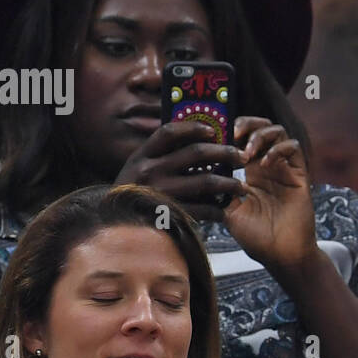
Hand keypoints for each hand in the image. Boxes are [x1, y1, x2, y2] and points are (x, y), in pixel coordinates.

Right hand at [114, 121, 245, 220]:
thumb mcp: (137, 171)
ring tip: (241, 187)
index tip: (213, 130)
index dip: (194, 127)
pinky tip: (223, 210)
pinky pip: (203, 209)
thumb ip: (159, 157)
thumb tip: (196, 142)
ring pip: (207, 181)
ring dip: (229, 183)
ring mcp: (161, 193)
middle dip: (225, 153)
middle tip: (242, 157)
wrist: (115, 230)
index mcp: (141, 156)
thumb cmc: (133, 196)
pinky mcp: (170, 215)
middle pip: (196, 153)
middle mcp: (149, 171)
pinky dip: (218, 210)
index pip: (169, 132)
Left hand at [221, 117, 318, 271]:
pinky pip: (293, 148)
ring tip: (247, 151)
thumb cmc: (256, 237)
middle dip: (246, 124)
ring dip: (260, 135)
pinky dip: (278, 149)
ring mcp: (285, 168)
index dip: (229, 131)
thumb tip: (200, 172)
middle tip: (232, 134)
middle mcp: (268, 166)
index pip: (242, 139)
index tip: (215, 137)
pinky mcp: (299, 174)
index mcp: (250, 173)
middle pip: (260, 127)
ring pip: (277, 131)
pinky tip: (265, 164)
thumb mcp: (228, 211)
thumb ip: (219, 191)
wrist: (281, 255)